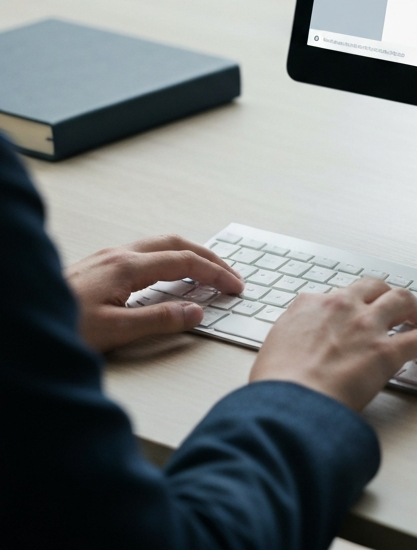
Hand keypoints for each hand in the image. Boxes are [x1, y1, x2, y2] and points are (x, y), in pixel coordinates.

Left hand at [65, 234, 244, 352]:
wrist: (19, 320)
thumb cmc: (58, 328)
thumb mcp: (113, 332)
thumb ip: (158, 320)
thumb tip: (196, 311)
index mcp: (127, 267)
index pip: (185, 262)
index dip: (215, 273)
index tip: (235, 286)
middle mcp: (119, 255)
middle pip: (177, 244)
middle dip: (209, 257)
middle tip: (230, 275)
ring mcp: (107, 258)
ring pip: (160, 245)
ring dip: (189, 254)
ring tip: (207, 271)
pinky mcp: (99, 267)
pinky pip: (145, 252)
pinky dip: (169, 258)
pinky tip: (167, 275)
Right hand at [250, 278, 416, 410]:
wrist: (286, 405)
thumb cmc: (274, 389)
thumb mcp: (271, 352)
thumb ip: (290, 342)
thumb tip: (294, 354)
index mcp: (309, 306)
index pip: (337, 295)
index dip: (351, 305)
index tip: (357, 314)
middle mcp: (340, 307)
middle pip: (375, 287)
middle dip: (389, 295)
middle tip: (400, 308)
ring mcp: (366, 326)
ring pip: (403, 300)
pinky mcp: (386, 351)